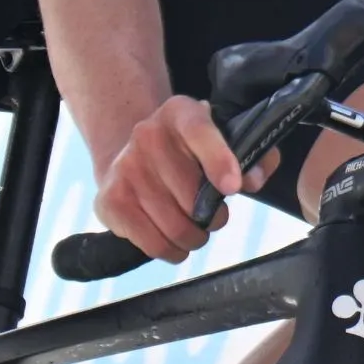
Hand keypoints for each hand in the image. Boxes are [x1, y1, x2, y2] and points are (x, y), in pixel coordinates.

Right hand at [94, 93, 264, 265]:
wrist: (129, 155)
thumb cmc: (188, 155)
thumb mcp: (224, 141)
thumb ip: (253, 157)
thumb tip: (252, 179)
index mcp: (180, 112)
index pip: (199, 131)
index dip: (218, 160)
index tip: (233, 187)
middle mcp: (147, 135)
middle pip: (191, 195)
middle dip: (214, 217)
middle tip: (213, 217)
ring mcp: (124, 168)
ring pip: (175, 226)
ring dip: (194, 238)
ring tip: (194, 230)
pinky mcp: (110, 200)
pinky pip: (152, 243)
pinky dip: (170, 251)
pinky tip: (172, 241)